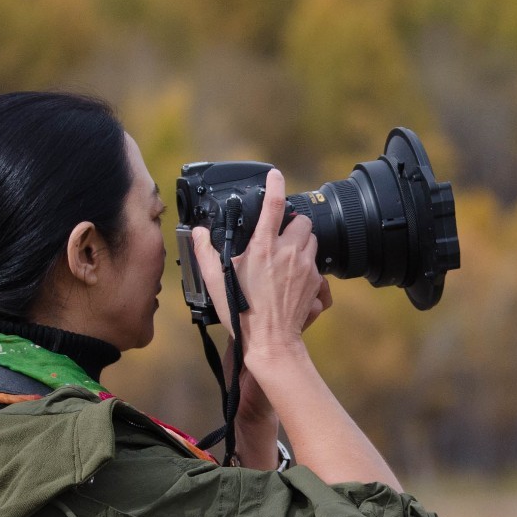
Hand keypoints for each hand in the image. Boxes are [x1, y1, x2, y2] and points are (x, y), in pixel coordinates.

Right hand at [190, 169, 330, 360]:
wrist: (271, 341)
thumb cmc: (243, 313)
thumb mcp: (216, 281)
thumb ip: (205, 252)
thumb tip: (199, 233)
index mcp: (263, 246)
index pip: (273, 204)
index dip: (275, 184)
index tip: (275, 174)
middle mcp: (288, 252)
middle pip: (301, 220)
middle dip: (292, 223)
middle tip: (280, 234)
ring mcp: (305, 266)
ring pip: (311, 239)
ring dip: (301, 242)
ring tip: (286, 255)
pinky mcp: (316, 282)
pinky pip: (317, 264)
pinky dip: (307, 264)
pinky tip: (294, 276)